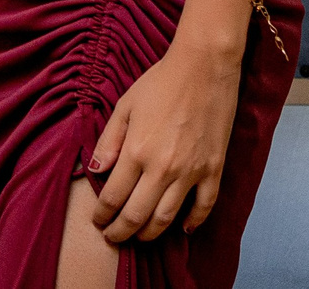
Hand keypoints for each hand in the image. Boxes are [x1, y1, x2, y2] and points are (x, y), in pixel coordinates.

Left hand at [86, 34, 243, 243]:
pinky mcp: (214, 170)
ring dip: (151, 233)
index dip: (102, 214)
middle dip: (122, 231)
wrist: (203, 70)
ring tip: (139, 238)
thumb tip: (94, 169)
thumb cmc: (160, 83)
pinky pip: (204, 206)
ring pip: (167, 217)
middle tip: (113, 238)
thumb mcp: (124, 106)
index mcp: (136, 151)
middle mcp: (162, 168)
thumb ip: (108, 141)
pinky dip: (194, 221)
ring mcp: (191, 172)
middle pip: (138, 214)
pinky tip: (184, 228)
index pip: (113, 195)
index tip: (97, 221)